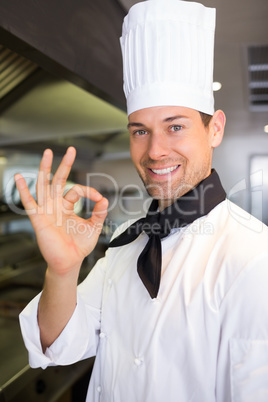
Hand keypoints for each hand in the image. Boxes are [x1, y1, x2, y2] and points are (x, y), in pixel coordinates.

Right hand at [15, 147, 107, 276]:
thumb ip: (99, 213)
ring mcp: (46, 210)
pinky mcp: (38, 219)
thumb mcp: (93, 227)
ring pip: (44, 185)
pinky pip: (29, 202)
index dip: (89, 191)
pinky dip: (23, 190)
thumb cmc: (78, 247)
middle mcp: (55, 205)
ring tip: (48, 153)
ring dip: (46, 169)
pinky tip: (19, 177)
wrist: (69, 262)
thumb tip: (105, 199)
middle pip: (58, 180)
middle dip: (64, 165)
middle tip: (71, 150)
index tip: (99, 198)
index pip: (76, 190)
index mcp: (67, 206)